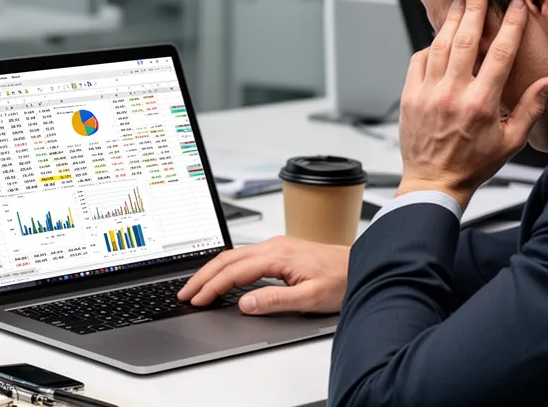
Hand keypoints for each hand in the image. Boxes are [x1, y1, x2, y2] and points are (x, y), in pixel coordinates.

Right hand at [177, 236, 348, 315]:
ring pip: (234, 255)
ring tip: (197, 286)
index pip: (234, 272)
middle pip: (227, 259)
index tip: (196, 300)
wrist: (362, 265)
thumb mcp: (309, 298)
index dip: (212, 287)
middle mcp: (274, 245)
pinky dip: (226, 266)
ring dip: (213, 270)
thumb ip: (275, 300)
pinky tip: (222, 276)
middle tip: (185, 293)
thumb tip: (245, 303)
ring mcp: (276, 245)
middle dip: (203, 276)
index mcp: (277, 255)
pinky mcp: (279, 248)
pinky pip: (244, 254)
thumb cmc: (341, 280)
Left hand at [398, 0, 547, 206]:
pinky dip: (429, 46)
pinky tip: (438, 38)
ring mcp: (428, 93)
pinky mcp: (410, 97)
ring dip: (450, 20)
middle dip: (474, 9)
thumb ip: (530, 109)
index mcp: (481, 103)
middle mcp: (453, 93)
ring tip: (459, 2)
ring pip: (440, 45)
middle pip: (466, 39)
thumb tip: (547, 82)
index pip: (500, 53)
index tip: (516, 6)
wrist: (433, 183)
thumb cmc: (473, 165)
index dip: (510, 25)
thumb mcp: (510, 142)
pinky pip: (418, 61)